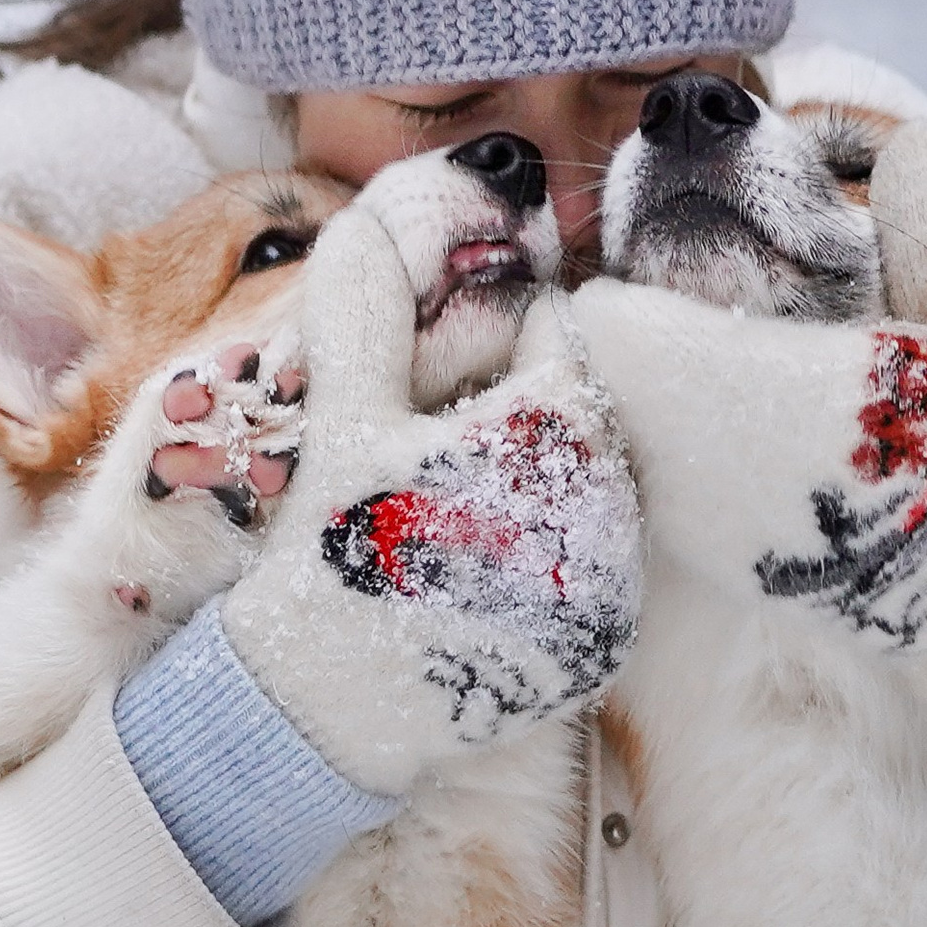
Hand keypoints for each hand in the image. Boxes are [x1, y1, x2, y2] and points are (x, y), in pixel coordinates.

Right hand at [218, 201, 641, 794]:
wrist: (311, 712)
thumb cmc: (324, 549)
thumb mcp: (340, 412)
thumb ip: (369, 302)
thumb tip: (376, 214)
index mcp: (553, 432)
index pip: (553, 334)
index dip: (486, 346)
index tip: (431, 394)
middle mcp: (610, 508)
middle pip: (580, 413)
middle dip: (515, 416)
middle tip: (433, 459)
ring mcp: (614, 583)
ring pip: (589, 484)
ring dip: (531, 483)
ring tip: (445, 520)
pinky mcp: (603, 644)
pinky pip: (590, 560)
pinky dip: (540, 552)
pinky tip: (469, 574)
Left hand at [575, 120, 926, 757]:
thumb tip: (917, 138)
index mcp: (753, 390)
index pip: (598, 325)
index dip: (621, 282)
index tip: (658, 262)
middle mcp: (699, 470)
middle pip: (581, 380)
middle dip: (610, 339)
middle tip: (662, 306)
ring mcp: (694, 529)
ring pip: (599, 438)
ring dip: (626, 394)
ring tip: (700, 366)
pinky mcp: (703, 569)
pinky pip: (632, 489)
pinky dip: (646, 451)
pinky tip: (720, 435)